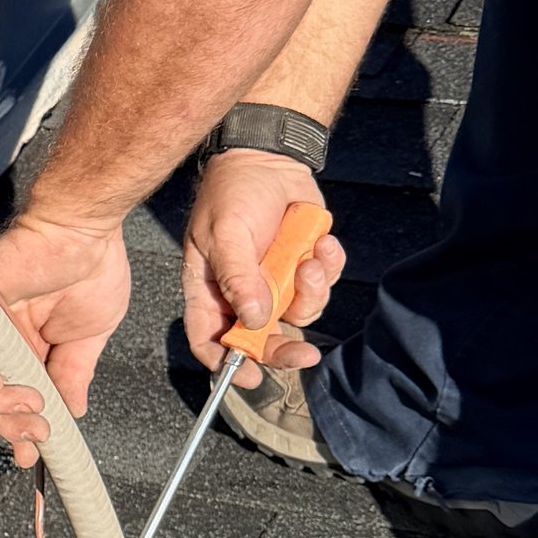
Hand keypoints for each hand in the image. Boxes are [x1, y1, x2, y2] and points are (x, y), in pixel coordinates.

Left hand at [0, 210, 131, 466]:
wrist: (87, 233)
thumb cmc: (92, 272)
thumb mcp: (89, 339)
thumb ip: (73, 376)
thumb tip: (70, 414)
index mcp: (26, 350)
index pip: (9, 400)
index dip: (17, 431)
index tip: (33, 457)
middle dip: (9, 426)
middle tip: (37, 433)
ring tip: (29, 408)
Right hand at [184, 150, 342, 379]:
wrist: (272, 159)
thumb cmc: (234, 193)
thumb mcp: (226, 232)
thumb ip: (239, 277)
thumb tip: (255, 320)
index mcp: (210, 289)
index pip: (208, 336)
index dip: (224, 362)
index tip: (248, 377)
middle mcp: (242, 294)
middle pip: (260, 340)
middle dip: (283, 349)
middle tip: (306, 354)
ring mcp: (276, 283)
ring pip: (299, 314)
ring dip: (312, 291)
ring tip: (311, 258)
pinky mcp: (303, 269)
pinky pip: (323, 287)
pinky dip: (329, 268)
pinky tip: (322, 242)